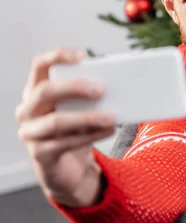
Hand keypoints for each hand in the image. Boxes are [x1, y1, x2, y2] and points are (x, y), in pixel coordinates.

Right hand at [15, 48, 115, 206]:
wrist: (67, 168)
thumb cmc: (75, 129)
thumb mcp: (80, 109)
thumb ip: (90, 96)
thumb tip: (120, 85)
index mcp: (35, 91)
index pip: (39, 65)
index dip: (58, 56)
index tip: (82, 54)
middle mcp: (27, 110)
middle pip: (45, 91)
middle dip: (73, 87)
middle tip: (101, 89)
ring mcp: (30, 133)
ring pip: (56, 121)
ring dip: (87, 117)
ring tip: (112, 116)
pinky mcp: (41, 154)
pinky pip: (66, 143)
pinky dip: (91, 136)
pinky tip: (109, 130)